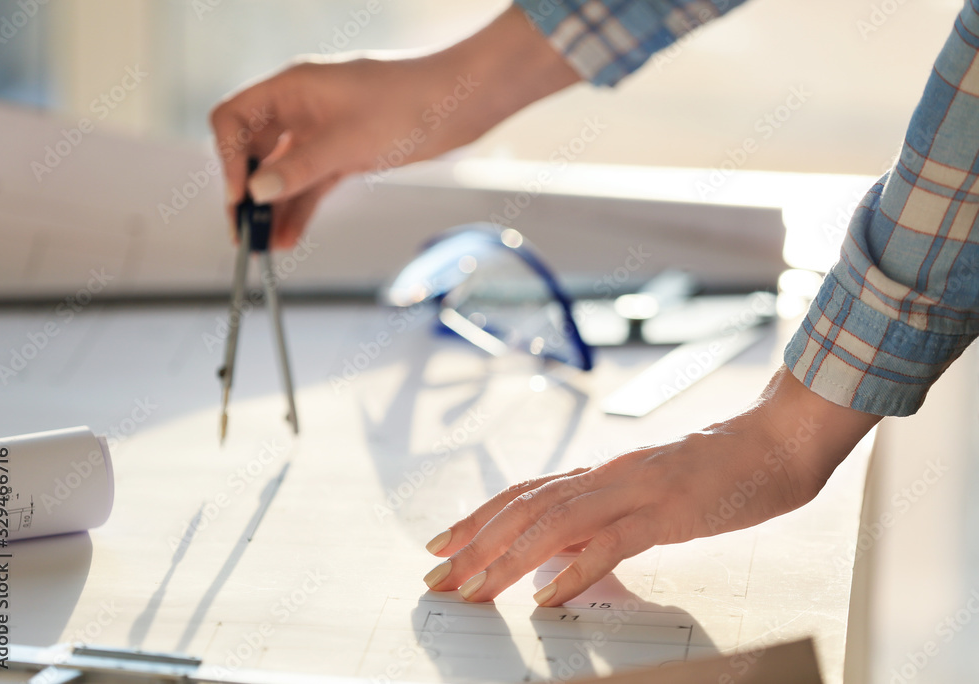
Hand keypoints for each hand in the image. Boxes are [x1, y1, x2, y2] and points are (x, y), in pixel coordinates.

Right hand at [208, 5, 578, 248]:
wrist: (460, 102)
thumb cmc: (409, 103)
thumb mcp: (348, 141)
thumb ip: (299, 168)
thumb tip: (256, 193)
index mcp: (291, 88)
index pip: (233, 118)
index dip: (228, 159)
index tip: (241, 199)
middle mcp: (300, 108)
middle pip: (253, 150)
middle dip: (247, 193)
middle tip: (246, 234)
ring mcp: (321, 132)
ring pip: (283, 174)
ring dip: (274, 209)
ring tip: (267, 248)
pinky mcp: (343, 153)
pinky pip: (310, 184)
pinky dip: (300, 209)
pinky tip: (290, 237)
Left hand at [422, 367, 879, 605]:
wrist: (777, 440)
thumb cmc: (721, 470)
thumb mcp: (653, 496)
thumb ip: (610, 516)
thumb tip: (568, 547)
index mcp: (603, 473)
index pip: (524, 493)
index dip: (477, 517)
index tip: (442, 544)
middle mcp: (608, 476)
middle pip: (525, 508)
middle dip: (474, 543)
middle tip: (437, 577)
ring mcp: (636, 489)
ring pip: (554, 522)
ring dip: (507, 558)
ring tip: (473, 589)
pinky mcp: (669, 509)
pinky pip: (613, 541)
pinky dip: (575, 568)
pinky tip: (546, 595)